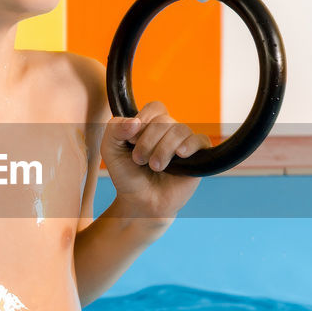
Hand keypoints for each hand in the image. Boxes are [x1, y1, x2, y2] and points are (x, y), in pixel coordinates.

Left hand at [100, 101, 208, 221]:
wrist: (140, 202)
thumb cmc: (127, 176)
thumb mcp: (110, 150)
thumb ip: (114, 129)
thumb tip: (135, 121)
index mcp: (152, 125)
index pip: (155, 108)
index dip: (144, 119)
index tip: (131, 140)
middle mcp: (170, 132)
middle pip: (165, 120)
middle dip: (148, 141)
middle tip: (139, 160)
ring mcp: (184, 144)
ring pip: (181, 130)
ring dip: (164, 148)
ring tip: (155, 167)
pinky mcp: (198, 157)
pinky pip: (201, 140)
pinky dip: (190, 145)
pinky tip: (180, 155)